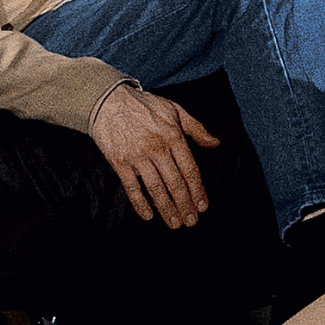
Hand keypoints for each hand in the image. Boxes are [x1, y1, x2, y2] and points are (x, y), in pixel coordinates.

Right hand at [89, 86, 216, 228]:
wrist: (108, 100)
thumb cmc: (145, 106)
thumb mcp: (175, 110)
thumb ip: (197, 128)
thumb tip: (215, 143)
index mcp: (173, 135)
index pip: (190, 169)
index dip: (197, 190)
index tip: (203, 206)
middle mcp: (156, 147)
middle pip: (175, 182)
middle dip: (185, 204)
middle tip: (191, 222)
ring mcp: (137, 156)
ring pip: (155, 188)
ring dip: (166, 208)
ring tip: (174, 223)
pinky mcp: (119, 161)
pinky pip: (131, 187)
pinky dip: (140, 203)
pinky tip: (148, 216)